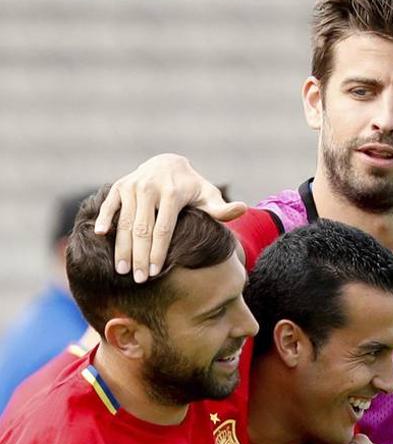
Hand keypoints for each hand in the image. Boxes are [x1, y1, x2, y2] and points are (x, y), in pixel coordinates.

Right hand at [94, 154, 246, 282]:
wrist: (169, 163)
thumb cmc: (192, 189)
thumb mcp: (209, 196)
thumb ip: (221, 209)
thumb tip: (242, 209)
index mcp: (173, 193)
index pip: (163, 229)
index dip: (158, 252)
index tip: (153, 274)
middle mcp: (150, 187)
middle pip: (142, 229)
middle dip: (138, 256)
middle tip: (137, 280)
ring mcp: (133, 185)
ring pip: (124, 221)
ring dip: (121, 246)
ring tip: (120, 270)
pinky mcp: (119, 186)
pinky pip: (109, 205)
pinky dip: (103, 219)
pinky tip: (99, 236)